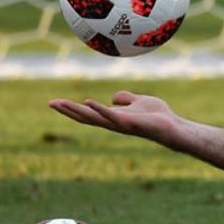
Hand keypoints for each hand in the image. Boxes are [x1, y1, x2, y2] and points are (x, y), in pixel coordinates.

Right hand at [49, 91, 177, 141]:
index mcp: (113, 117)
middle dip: (67, 110)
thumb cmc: (158, 116)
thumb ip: (126, 98)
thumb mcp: (138, 101)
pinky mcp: (128, 123)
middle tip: (50, 103)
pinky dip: (99, 109)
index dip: (72, 108)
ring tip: (61, 103)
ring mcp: (119, 124)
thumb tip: (113, 97)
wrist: (172, 126)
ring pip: (93, 118)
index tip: (55, 102)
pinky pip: (111, 115)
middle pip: (85, 117)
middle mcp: (112, 123)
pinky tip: (87, 101)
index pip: (88, 113)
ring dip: (76, 110)